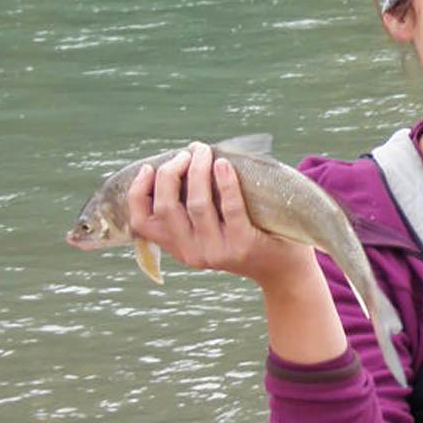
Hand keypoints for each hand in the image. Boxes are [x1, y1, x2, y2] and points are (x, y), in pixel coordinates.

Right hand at [127, 142, 313, 289]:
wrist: (284, 271)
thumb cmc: (247, 239)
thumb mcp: (211, 233)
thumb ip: (192, 212)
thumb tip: (182, 161)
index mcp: (179, 248)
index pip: (142, 222)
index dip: (138, 192)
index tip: (148, 168)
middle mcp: (193, 253)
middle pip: (167, 207)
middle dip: (171, 173)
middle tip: (187, 153)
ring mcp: (217, 251)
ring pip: (196, 204)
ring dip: (197, 171)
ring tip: (204, 152)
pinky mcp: (243, 244)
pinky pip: (230, 207)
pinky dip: (225, 182)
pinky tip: (224, 164)